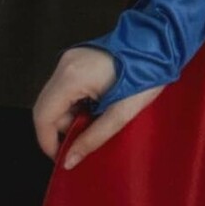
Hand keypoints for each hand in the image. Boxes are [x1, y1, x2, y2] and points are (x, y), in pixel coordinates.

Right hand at [33, 45, 162, 167]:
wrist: (161, 44)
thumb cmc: (148, 75)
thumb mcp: (121, 113)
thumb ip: (93, 138)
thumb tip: (69, 160)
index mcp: (71, 77)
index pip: (43, 116)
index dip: (48, 141)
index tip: (62, 157)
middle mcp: (65, 64)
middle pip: (46, 107)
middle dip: (60, 129)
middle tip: (84, 139)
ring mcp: (70, 59)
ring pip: (55, 98)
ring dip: (70, 115)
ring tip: (97, 120)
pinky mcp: (78, 58)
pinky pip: (65, 87)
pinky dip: (75, 102)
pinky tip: (96, 106)